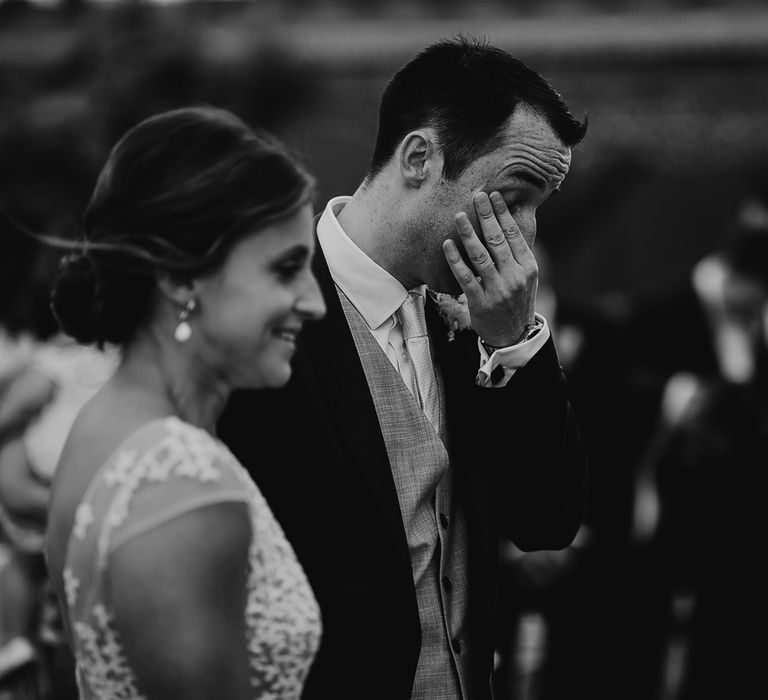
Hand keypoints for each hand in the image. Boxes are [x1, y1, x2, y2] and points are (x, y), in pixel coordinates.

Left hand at [442, 191, 537, 345]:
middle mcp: (515, 276)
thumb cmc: (516, 300)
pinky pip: (466, 277)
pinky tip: (447, 245)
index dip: (502, 214)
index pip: (514, 234)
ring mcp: (498, 290)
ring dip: (468, 234)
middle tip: (476, 196)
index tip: (493, 196)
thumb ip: (518, 253)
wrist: (513, 335)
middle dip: (486, 216)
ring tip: (459, 216)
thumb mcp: (526, 277)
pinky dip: (455, 260)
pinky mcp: (481, 302)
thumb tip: (507, 221)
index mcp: (528, 267)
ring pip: (481, 257)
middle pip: (498, 241)